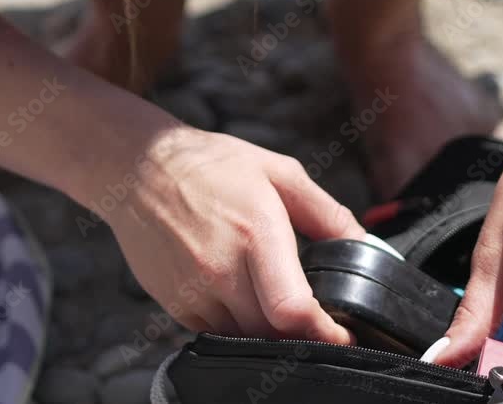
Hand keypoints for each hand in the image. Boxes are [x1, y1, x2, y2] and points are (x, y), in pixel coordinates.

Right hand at [106, 127, 365, 342]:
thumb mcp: (279, 173)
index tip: (344, 335)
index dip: (326, 333)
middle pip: (274, 333)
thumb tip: (364, 244)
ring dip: (268, 329)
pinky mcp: (174, 303)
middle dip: (303, 333)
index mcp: (255, 233)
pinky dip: (236, 322)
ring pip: (245, 337)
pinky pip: (216, 331)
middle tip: (319, 319)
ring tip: (276, 299)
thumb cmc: (210, 165)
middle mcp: (221, 269)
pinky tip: (239, 292)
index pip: (293, 310)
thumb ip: (326, 212)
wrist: (137, 168)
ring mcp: (194, 291)